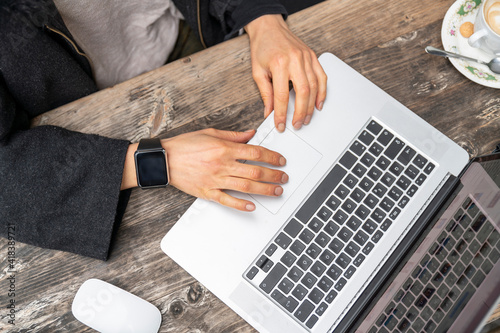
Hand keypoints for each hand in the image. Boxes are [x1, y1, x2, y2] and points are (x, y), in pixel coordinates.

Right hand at [161, 128, 287, 210]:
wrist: (163, 159)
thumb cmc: (184, 145)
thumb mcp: (210, 133)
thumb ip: (233, 135)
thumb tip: (251, 134)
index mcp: (224, 148)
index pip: (255, 153)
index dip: (272, 157)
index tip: (281, 160)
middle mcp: (222, 165)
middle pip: (255, 172)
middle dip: (273, 175)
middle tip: (284, 177)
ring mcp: (215, 180)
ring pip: (246, 187)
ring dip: (265, 190)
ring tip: (277, 191)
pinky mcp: (207, 192)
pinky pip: (227, 200)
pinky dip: (241, 204)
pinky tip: (252, 206)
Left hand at [245, 14, 326, 131]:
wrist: (269, 27)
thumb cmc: (262, 47)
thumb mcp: (257, 72)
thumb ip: (265, 93)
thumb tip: (269, 111)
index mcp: (279, 64)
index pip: (281, 96)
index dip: (281, 113)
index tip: (280, 124)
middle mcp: (295, 60)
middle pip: (302, 93)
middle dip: (300, 112)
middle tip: (296, 124)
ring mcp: (306, 57)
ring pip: (314, 86)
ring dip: (311, 106)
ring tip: (306, 118)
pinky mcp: (312, 56)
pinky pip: (321, 76)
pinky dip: (322, 92)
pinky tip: (318, 103)